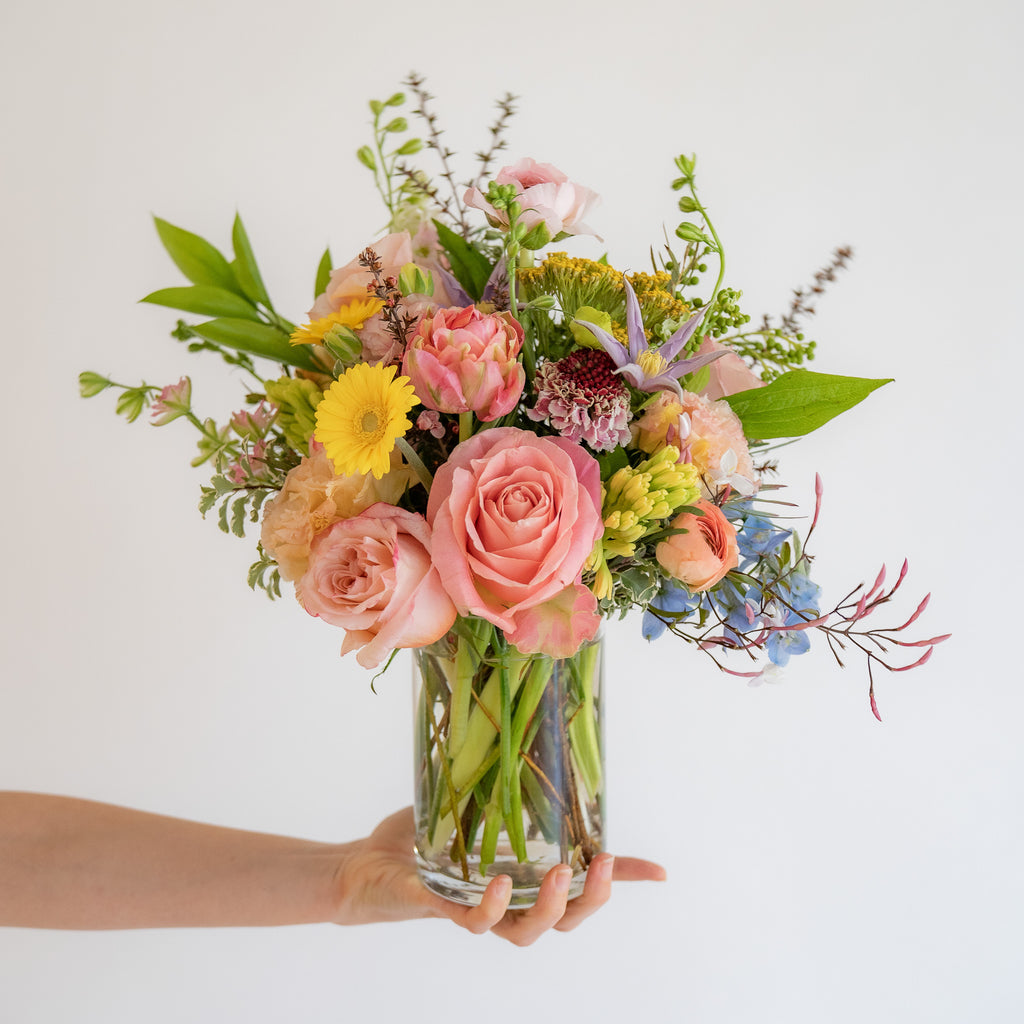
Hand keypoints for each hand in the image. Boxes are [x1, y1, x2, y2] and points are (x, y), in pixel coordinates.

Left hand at [332, 807, 665, 944]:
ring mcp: (478, 908)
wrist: (368, 863)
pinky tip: (499, 886)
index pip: (582, 885)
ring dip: (548, 909)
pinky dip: (490, 908)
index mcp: (523, 876)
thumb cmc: (425, 839)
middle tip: (601, 865)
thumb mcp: (473, 805)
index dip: (622, 881)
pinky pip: (474, 922)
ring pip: (527, 932)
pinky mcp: (444, 908)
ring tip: (556, 876)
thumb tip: (531, 743)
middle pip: (565, 919)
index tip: (660, 873)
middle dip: (591, 899)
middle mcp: (508, 900)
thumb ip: (503, 788)